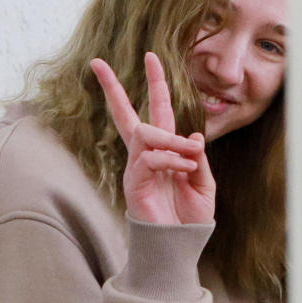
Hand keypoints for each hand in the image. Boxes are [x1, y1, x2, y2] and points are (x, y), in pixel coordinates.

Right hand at [91, 53, 214, 224]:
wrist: (180, 245)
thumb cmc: (190, 217)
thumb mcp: (203, 182)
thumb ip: (197, 158)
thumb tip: (192, 136)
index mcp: (165, 150)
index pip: (157, 111)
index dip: (156, 84)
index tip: (151, 57)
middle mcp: (146, 155)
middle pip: (125, 115)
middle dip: (113, 88)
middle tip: (98, 63)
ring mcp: (137, 167)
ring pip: (145, 134)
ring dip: (171, 140)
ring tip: (189, 156)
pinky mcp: (133, 182)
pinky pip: (150, 158)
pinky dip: (170, 160)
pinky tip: (183, 170)